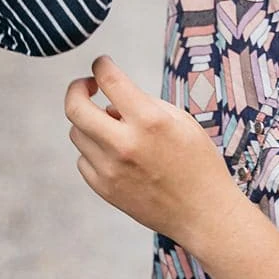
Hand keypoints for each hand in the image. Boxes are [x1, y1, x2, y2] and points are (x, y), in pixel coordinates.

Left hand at [64, 55, 245, 256]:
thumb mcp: (181, 120)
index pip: (109, 79)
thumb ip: (143, 103)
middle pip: (74, 107)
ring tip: (113, 126)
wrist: (204, 215)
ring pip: (77, 133)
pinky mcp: (105, 189)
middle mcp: (125, 144)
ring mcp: (111, 170)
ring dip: (89, 122)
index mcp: (149, 121)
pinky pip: (83, 160)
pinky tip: (115, 153)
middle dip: (77, 89)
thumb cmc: (198, 163)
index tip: (101, 64)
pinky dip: (93, 150)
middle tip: (87, 86)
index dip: (100, 64)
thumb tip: (109, 98)